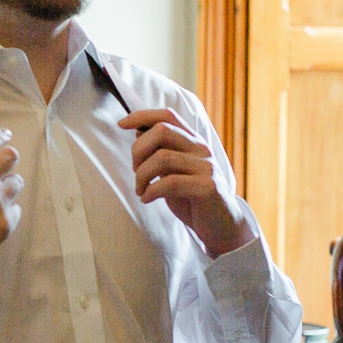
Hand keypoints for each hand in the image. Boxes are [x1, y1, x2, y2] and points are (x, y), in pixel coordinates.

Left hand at [120, 107, 253, 256]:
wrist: (221, 227)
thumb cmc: (192, 199)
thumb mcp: (173, 172)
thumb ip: (161, 151)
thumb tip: (138, 131)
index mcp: (193, 141)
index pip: (167, 115)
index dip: (141, 116)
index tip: (121, 124)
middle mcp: (202, 149)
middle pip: (162, 130)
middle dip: (138, 149)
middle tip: (134, 170)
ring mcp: (207, 167)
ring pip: (162, 157)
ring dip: (141, 174)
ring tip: (140, 189)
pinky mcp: (208, 187)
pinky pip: (170, 183)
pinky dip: (151, 191)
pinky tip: (146, 199)